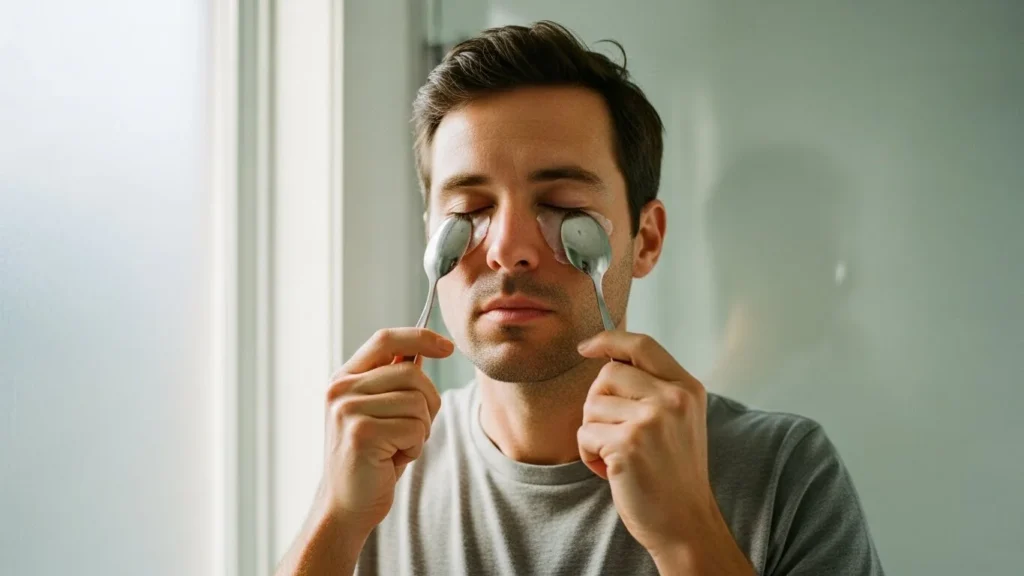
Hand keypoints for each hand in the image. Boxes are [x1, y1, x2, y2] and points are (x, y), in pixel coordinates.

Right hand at [317, 328, 453, 536]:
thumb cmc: (371, 458)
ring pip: (417, 402)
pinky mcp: (362, 433)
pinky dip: (415, 446)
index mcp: (344, 378)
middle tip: (413, 430)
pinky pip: (415, 428)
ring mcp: (348, 410)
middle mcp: (341, 389)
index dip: (420, 337)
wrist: (346, 505)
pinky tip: (393, 459)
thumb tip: (423, 350)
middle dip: (428, 402)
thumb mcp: (380, 412)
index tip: (447, 347)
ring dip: (421, 429)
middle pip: (412, 373)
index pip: (385, 339)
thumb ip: (394, 382)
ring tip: (398, 446)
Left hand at [576, 331, 751, 572]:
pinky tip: (611, 471)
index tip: (586, 347)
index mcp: (687, 388)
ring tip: (616, 455)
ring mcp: (651, 421)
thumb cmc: (674, 474)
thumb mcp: (679, 420)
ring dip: (593, 432)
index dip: (609, 339)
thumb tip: (607, 359)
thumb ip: (653, 388)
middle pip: (608, 373)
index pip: (642, 344)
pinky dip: (589, 454)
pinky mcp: (628, 445)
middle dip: (598, 402)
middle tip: (613, 432)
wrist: (686, 523)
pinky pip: (584, 434)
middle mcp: (673, 399)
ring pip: (591, 404)